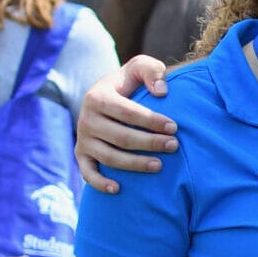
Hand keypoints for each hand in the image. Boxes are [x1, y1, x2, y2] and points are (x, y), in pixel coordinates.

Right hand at [78, 56, 176, 192]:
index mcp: (97, 97)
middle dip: (150, 143)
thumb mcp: (141, 67)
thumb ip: (152, 71)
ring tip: (159, 165)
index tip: (175, 127)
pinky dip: (100, 183)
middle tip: (174, 146)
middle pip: (121, 137)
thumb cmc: (131, 83)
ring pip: (110, 157)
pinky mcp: (82, 154)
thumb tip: (161, 92)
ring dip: (135, 164)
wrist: (110, 96)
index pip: (127, 112)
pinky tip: (118, 189)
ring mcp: (83, 139)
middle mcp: (86, 119)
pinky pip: (88, 172)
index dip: (152, 121)